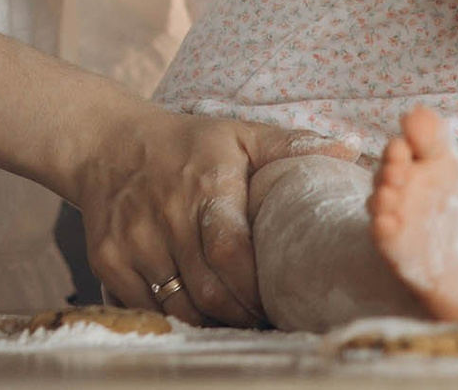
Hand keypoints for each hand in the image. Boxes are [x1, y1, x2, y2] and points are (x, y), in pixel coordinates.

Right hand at [70, 105, 350, 328]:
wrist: (108, 144)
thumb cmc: (188, 144)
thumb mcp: (240, 135)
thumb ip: (291, 146)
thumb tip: (349, 150)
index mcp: (205, 184)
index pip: (231, 254)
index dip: (255, 290)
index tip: (280, 301)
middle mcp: (165, 214)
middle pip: (207, 291)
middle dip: (241, 316)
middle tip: (265, 320)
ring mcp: (132, 240)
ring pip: (177, 307)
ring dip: (209, 323)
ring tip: (235, 322)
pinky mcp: (107, 259)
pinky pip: (144, 308)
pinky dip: (172, 319)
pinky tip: (195, 315)